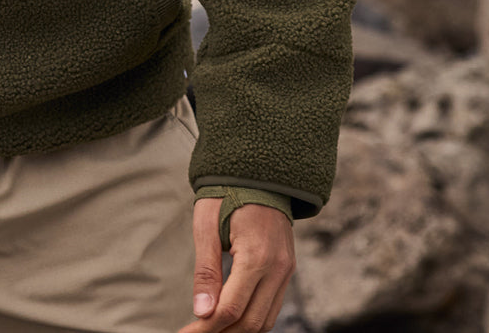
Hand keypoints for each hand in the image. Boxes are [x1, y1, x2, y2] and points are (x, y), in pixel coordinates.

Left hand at [177, 198, 295, 332]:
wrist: (258, 170)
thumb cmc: (225, 192)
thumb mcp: (206, 225)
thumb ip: (206, 271)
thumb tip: (201, 312)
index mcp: (256, 256)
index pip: (231, 308)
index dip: (205, 327)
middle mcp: (278, 268)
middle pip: (251, 322)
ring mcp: (286, 270)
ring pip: (265, 320)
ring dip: (238, 330)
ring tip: (209, 329)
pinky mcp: (287, 269)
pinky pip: (273, 306)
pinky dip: (253, 318)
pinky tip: (231, 318)